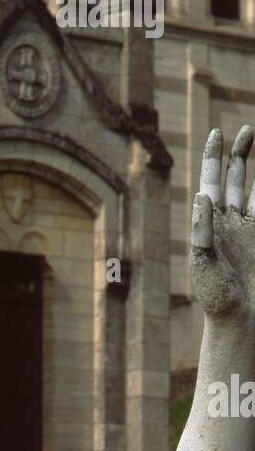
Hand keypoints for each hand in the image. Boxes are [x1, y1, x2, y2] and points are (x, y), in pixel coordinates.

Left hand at [191, 126, 254, 325]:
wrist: (240, 320)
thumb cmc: (216, 298)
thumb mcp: (203, 264)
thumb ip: (202, 231)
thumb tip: (202, 195)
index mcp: (209, 224)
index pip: (210, 182)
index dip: (213, 158)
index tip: (216, 133)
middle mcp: (227, 222)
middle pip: (233, 179)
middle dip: (239, 154)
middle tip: (246, 130)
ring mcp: (248, 229)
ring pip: (252, 189)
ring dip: (254, 167)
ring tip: (253, 140)